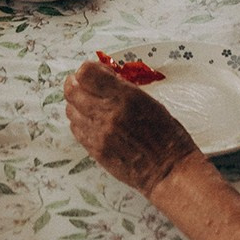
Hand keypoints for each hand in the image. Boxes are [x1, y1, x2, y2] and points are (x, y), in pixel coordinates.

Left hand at [65, 58, 199, 197]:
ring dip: (77, 103)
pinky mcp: (95, 150)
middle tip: (85, 85)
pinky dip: (80, 121)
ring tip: (90, 105)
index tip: (98, 73)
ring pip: (70, 109)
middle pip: (72, 90)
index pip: (86, 73)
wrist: (168, 170)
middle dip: (76, 83)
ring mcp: (99, 133)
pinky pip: (76, 129)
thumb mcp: (150, 102)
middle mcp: (108, 113)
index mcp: (125, 97)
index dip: (89, 69)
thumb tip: (104, 79)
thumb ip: (123, 90)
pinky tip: (92, 122)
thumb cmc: (167, 135)